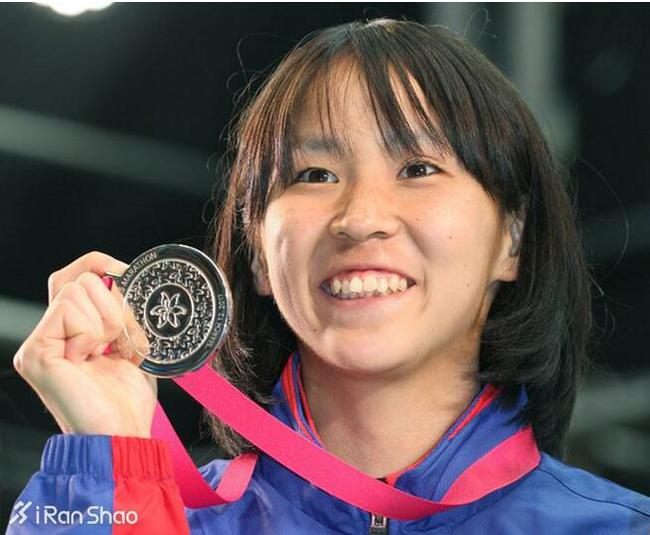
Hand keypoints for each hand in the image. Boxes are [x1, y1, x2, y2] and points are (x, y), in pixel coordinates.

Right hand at [13, 251, 156, 436]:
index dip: (100, 265)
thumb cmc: (127, 399)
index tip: (125, 273)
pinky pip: (69, 311)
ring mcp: (39, 344)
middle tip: (122, 342)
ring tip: (109, 354)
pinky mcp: (36, 352)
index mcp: (69, 331)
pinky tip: (91, 360)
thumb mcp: (130, 346)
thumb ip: (121, 314)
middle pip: (79, 279)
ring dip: (108, 322)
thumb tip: (122, 279)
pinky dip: (92, 333)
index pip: (73, 276)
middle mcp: (48, 334)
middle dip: (115, 306)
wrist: (122, 433)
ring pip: (76, 291)